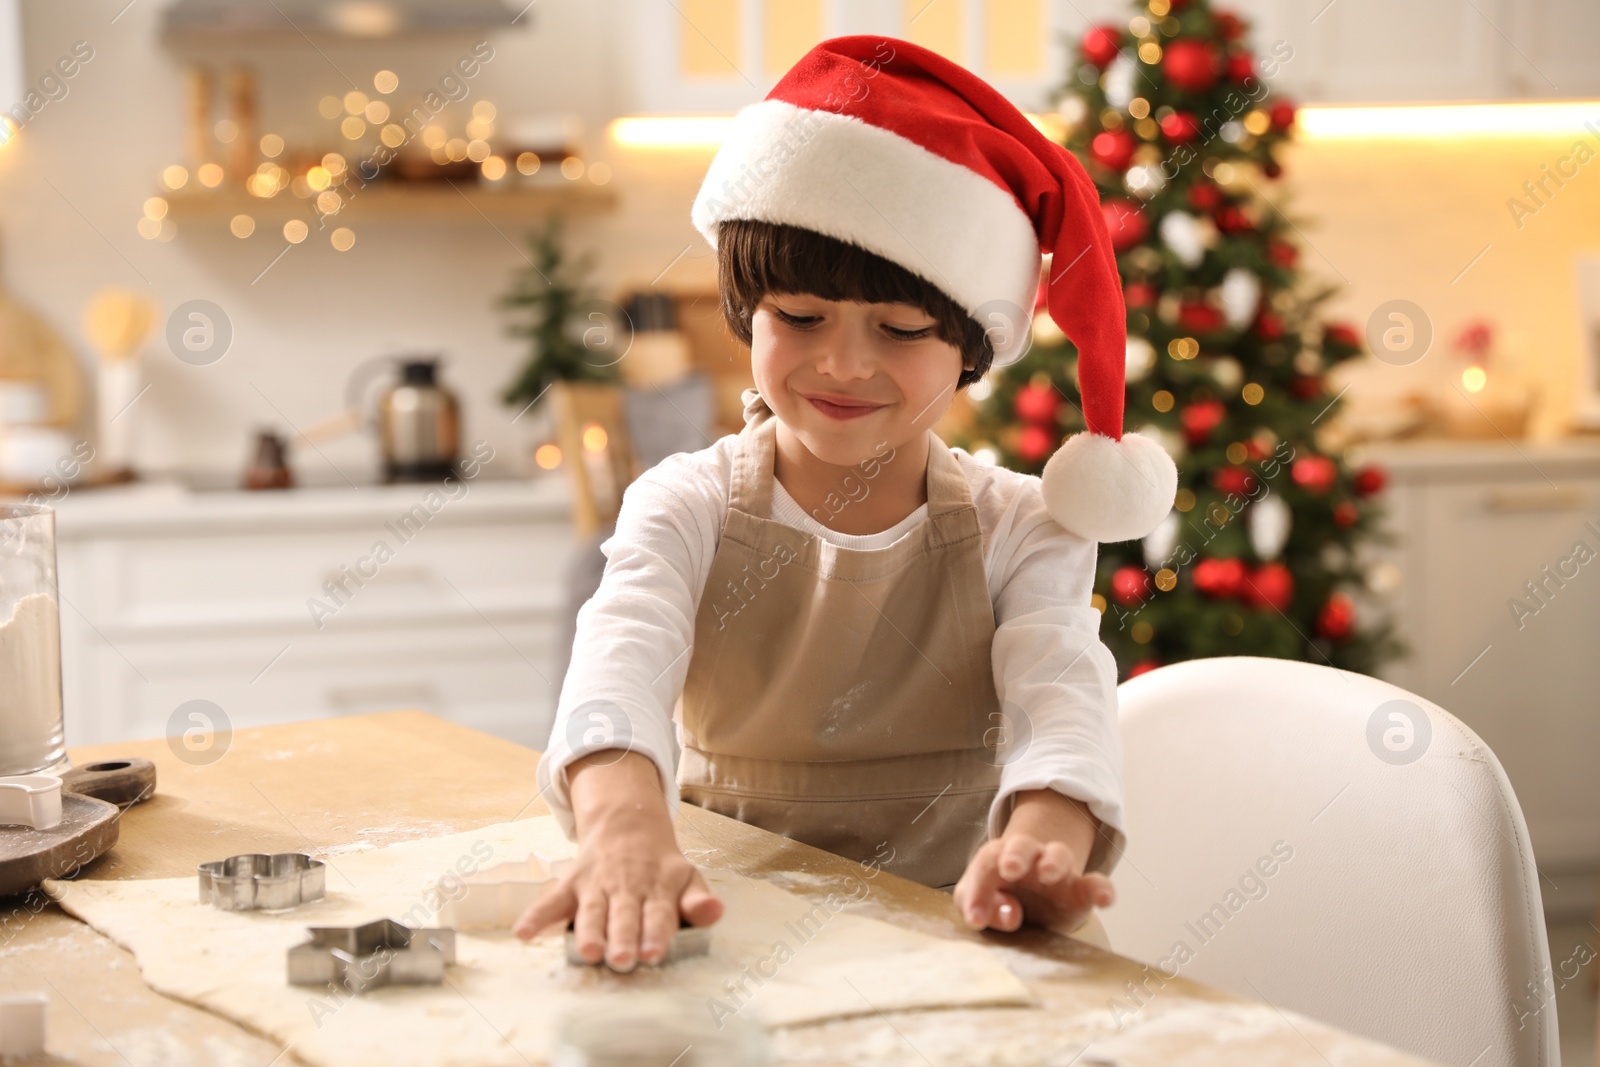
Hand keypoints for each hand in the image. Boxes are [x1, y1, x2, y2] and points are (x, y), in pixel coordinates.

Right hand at [513, 751, 722, 969]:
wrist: (627, 823)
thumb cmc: (660, 866)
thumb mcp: (687, 878)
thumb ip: (698, 901)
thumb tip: (715, 912)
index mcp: (659, 888)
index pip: (659, 914)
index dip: (656, 933)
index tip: (654, 953)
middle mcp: (627, 887)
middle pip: (625, 915)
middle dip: (624, 937)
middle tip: (623, 959)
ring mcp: (597, 885)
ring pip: (592, 911)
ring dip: (589, 930)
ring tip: (588, 951)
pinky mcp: (572, 884)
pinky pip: (551, 900)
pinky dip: (536, 916)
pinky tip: (524, 933)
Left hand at [952, 790, 1113, 933]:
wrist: (1031, 900)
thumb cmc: (997, 897)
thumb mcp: (976, 902)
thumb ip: (975, 906)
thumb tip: (988, 917)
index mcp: (998, 858)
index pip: (987, 863)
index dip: (979, 888)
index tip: (976, 918)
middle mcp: (1029, 859)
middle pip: (1022, 846)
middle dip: (1016, 854)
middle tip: (1010, 868)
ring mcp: (1057, 873)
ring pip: (1058, 855)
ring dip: (1053, 862)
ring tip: (1047, 874)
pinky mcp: (1080, 893)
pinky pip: (1096, 885)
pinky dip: (1102, 889)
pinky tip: (1105, 899)